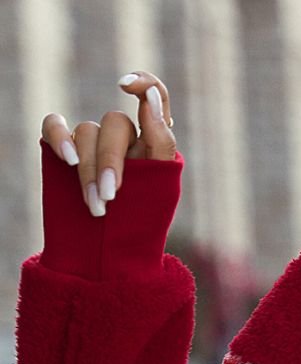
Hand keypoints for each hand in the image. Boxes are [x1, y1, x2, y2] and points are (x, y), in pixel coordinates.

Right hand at [40, 69, 176, 219]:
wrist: (108, 260)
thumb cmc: (141, 226)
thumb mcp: (162, 187)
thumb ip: (161, 142)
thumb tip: (150, 99)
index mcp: (153, 142)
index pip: (154, 96)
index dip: (144, 83)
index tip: (126, 86)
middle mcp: (124, 137)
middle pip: (116, 123)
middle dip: (110, 161)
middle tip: (109, 198)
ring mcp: (92, 144)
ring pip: (87, 131)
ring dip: (89, 169)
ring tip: (96, 206)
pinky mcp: (64, 152)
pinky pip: (54, 125)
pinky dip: (59, 137)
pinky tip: (67, 159)